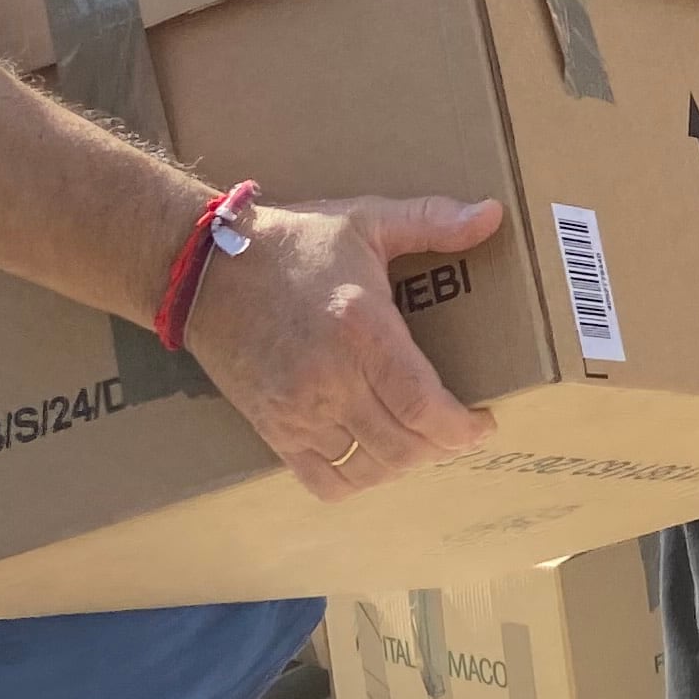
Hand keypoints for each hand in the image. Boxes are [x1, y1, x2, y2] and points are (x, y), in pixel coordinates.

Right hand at [180, 194, 505, 498]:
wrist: (204, 268)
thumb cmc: (292, 244)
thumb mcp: (365, 219)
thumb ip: (432, 220)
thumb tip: (493, 215)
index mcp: (361, 329)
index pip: (423, 406)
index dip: (461, 428)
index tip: (482, 423)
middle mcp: (330, 379)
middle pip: (402, 446)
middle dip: (441, 447)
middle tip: (455, 430)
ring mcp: (297, 411)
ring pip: (368, 469)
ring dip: (403, 465)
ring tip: (418, 442)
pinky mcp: (272, 428)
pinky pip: (323, 482)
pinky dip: (356, 481)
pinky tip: (370, 458)